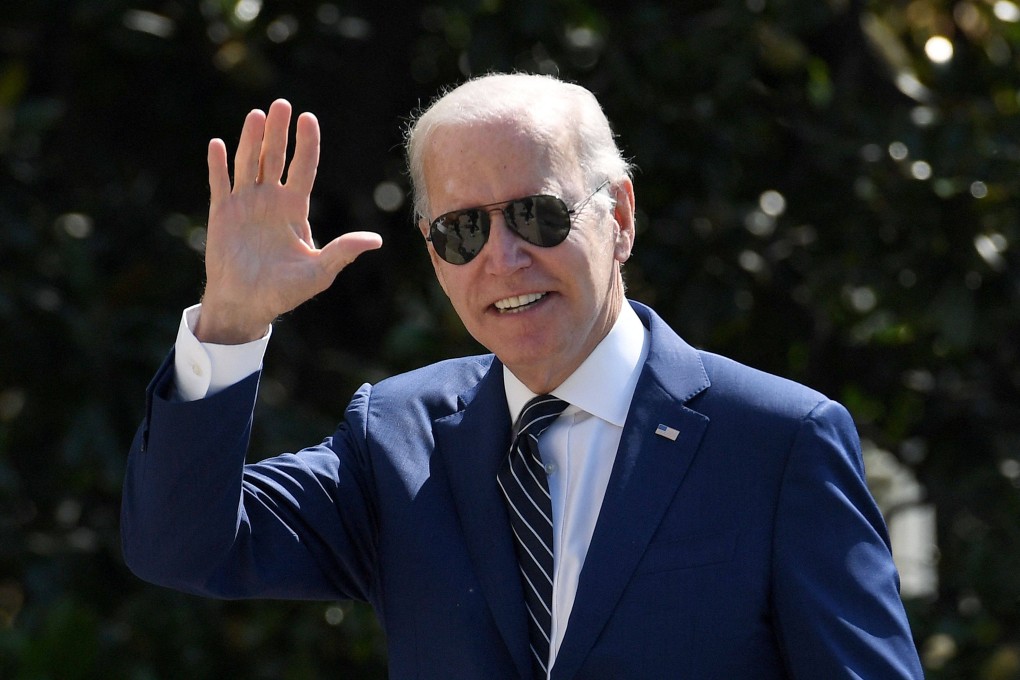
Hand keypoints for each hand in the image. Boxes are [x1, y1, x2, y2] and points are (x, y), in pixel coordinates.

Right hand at [196, 99, 382, 343]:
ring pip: (248, 164)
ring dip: (251, 140)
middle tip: (281, 104)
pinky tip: (218, 145)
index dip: (306, 144)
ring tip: (256, 115)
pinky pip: (220, 184)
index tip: (308, 118)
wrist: (248, 305)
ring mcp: (245, 205)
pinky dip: (218, 166)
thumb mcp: (319, 271)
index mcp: (295, 208)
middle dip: (278, 132)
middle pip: (275, 158)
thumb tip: (376, 241)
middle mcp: (271, 200)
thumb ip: (342, 252)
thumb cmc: (285, 291)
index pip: (303, 168)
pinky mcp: (222, 215)